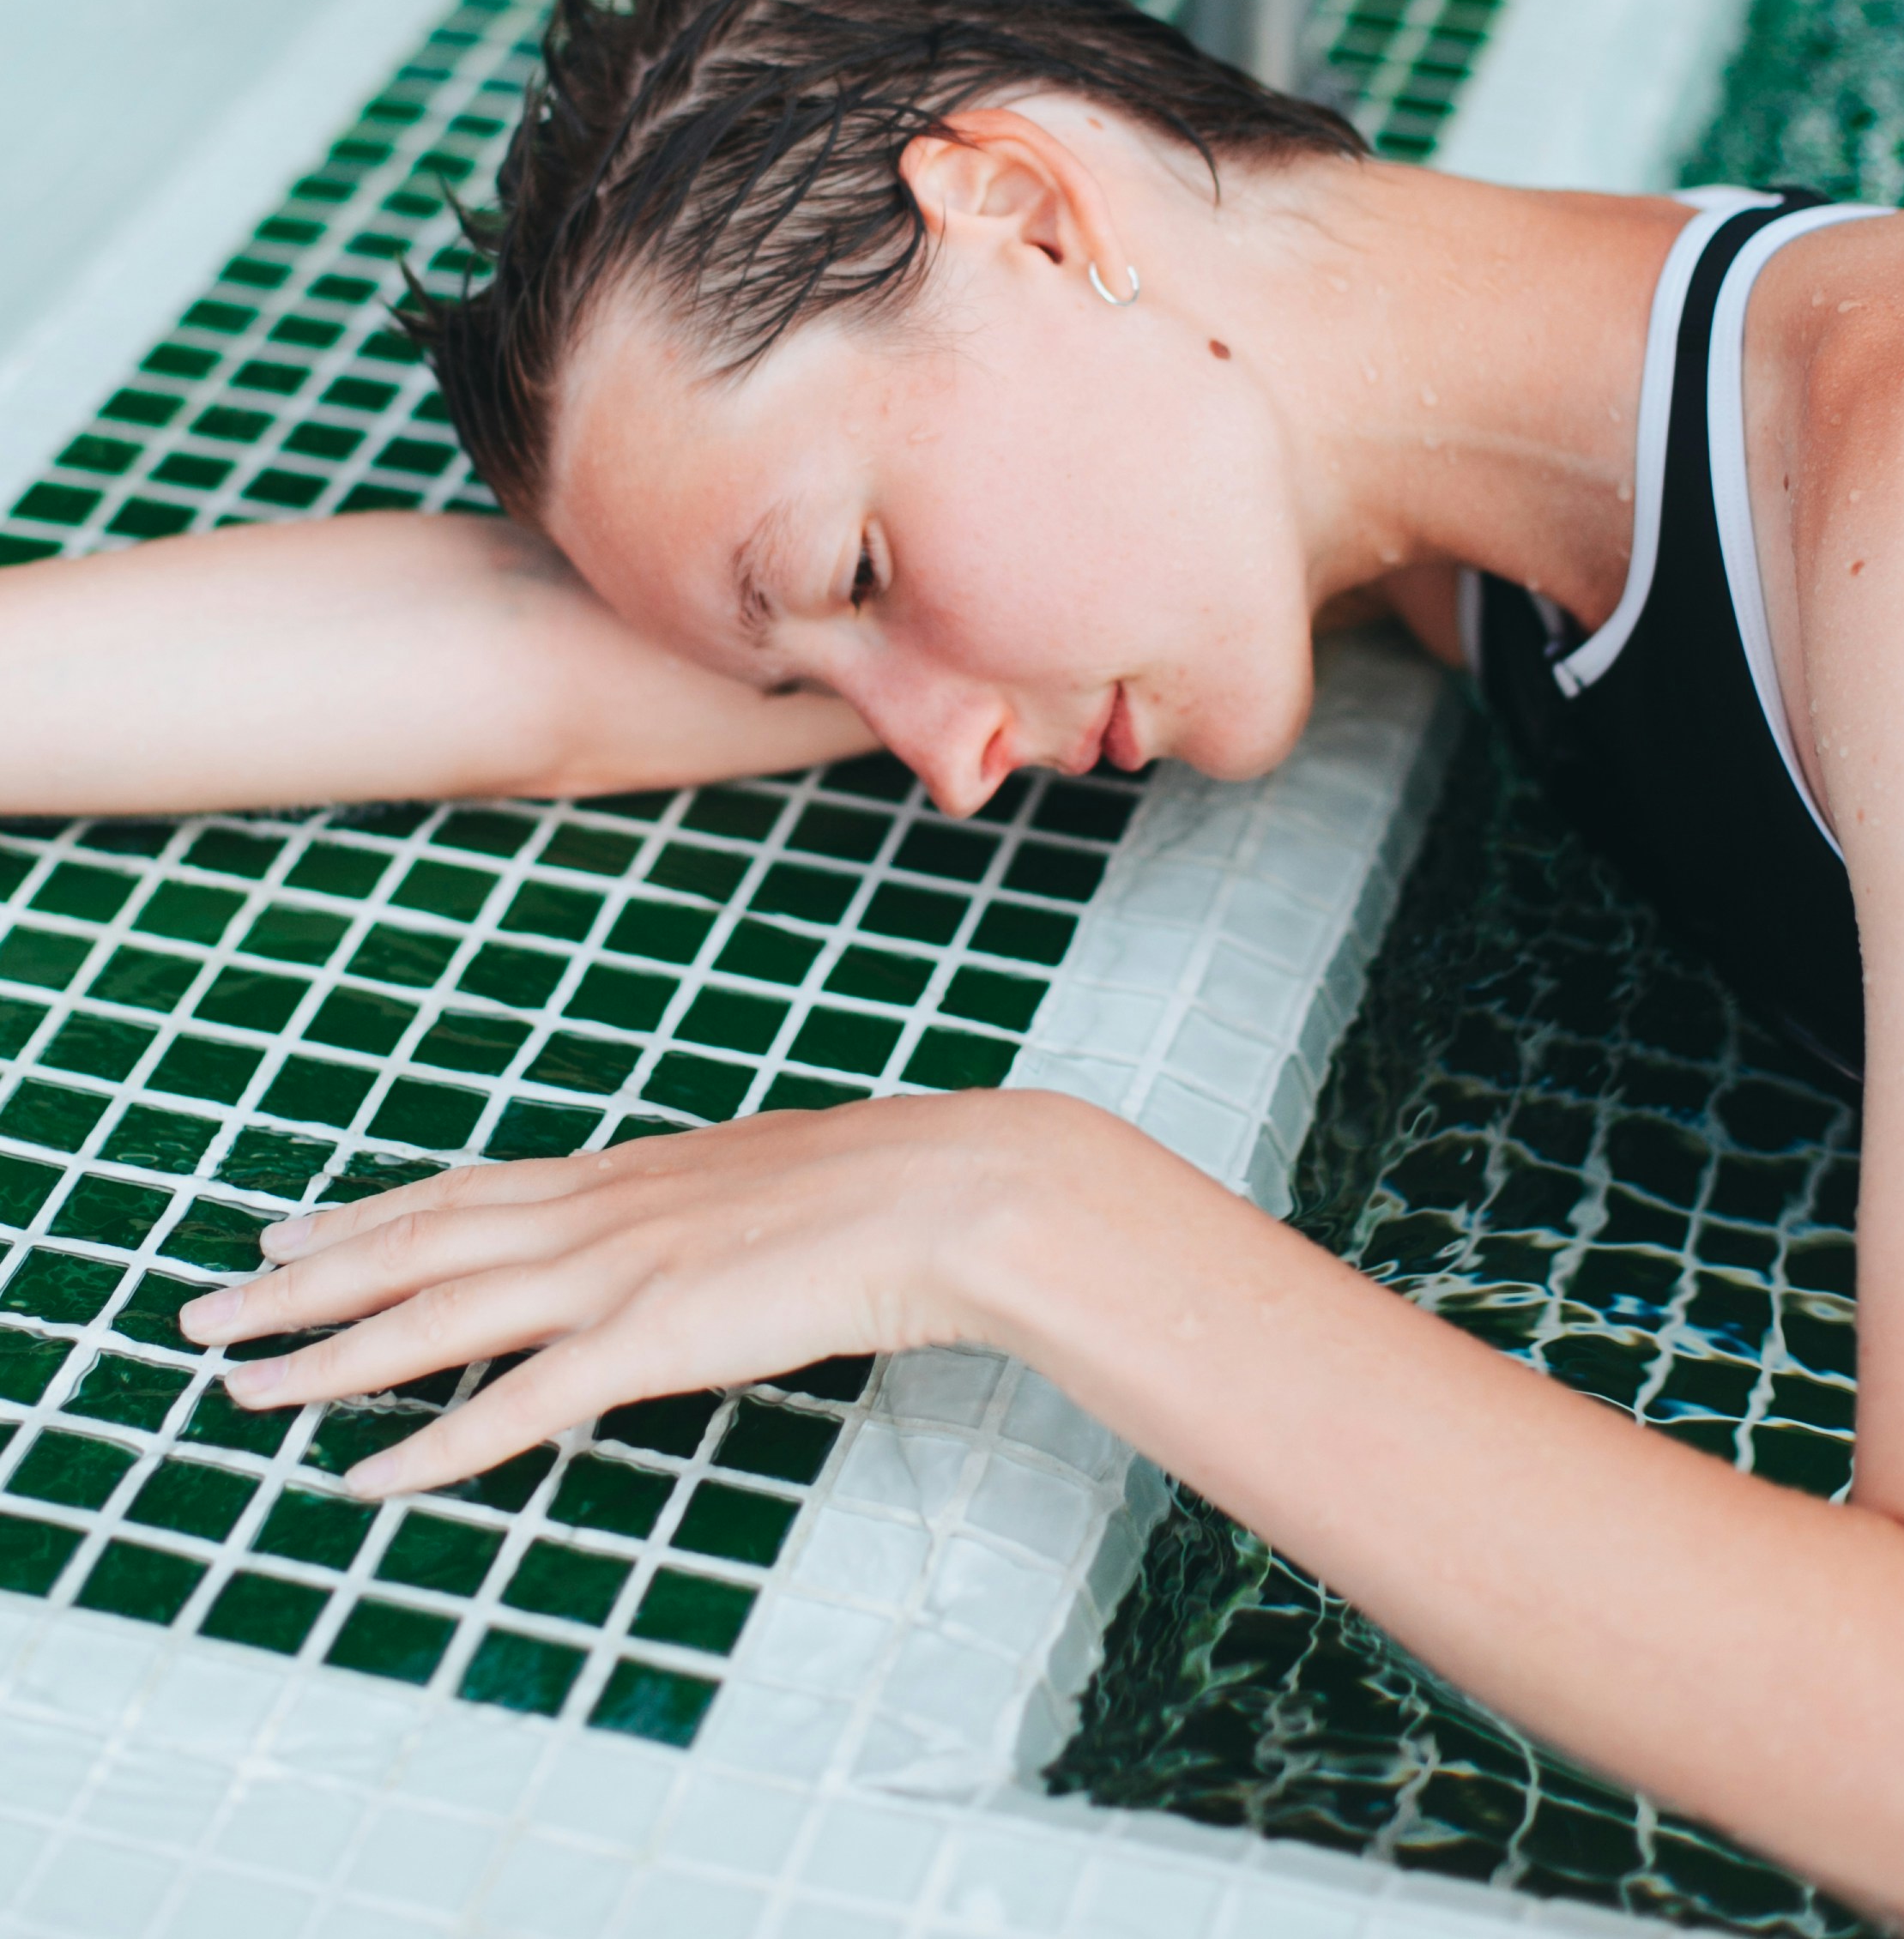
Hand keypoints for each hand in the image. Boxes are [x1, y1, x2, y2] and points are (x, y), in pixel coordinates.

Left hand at [176, 1092, 1036, 1497]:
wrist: (949, 1190)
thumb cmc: (887, 1183)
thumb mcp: (771, 1176)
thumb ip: (707, 1204)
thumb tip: (694, 1224)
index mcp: (629, 1170)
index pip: (465, 1189)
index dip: (369, 1212)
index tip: (293, 1222)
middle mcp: (598, 1210)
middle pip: (417, 1243)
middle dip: (303, 1278)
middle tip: (211, 1304)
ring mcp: (616, 1272)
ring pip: (434, 1313)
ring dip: (328, 1355)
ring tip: (241, 1384)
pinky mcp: (647, 1339)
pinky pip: (516, 1406)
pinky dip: (433, 1443)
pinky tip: (367, 1475)